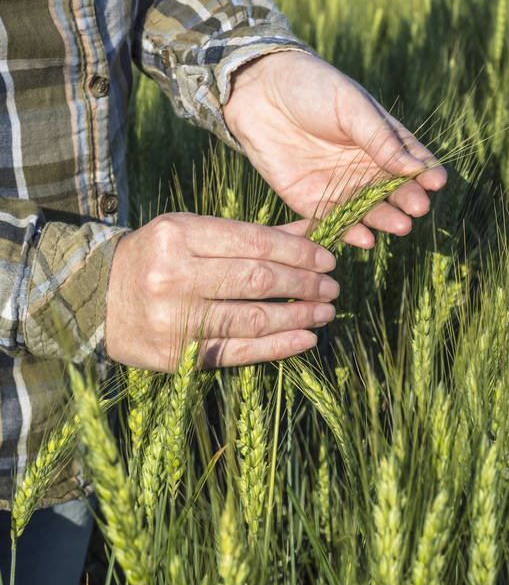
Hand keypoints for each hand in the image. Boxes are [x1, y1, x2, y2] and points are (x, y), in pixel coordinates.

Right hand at [105, 213, 337, 369]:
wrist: (99, 299)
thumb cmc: (158, 258)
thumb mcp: (195, 231)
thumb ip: (251, 234)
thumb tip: (313, 229)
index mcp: (180, 235)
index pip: (254, 242)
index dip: (299, 252)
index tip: (328, 259)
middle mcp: (174, 275)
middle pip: (257, 279)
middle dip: (304, 283)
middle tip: (332, 287)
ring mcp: (173, 319)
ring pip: (252, 318)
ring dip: (298, 316)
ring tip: (325, 312)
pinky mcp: (174, 356)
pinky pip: (236, 352)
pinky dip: (277, 347)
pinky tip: (305, 339)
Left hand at [223, 51, 445, 247]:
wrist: (257, 91)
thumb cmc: (311, 87)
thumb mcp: (351, 106)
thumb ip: (380, 139)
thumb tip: (415, 167)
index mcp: (380, 139)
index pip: (411, 160)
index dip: (426, 172)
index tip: (437, 182)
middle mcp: (363, 166)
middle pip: (393, 189)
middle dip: (408, 200)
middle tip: (418, 209)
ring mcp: (338, 185)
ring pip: (368, 209)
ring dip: (384, 219)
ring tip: (399, 226)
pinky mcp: (309, 200)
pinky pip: (334, 220)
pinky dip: (349, 231)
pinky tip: (365, 238)